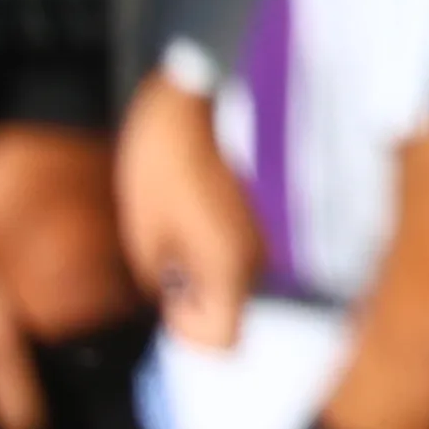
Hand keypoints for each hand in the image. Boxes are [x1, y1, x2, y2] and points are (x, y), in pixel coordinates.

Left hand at [117, 75, 259, 352]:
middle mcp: (265, 253)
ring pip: (250, 272)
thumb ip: (164, 279)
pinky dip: (235, 236)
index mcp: (228, 264)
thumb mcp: (144, 228)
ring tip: (189, 221)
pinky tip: (212, 203)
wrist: (206, 89)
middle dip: (203, 291)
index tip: (168, 299)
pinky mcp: (284, 203)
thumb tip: (176, 298)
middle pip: (239, 304)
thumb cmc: (167, 154)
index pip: (223, 339)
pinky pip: (260, 240)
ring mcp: (280, 227)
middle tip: (173, 255)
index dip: (187, 329)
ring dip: (219, 262)